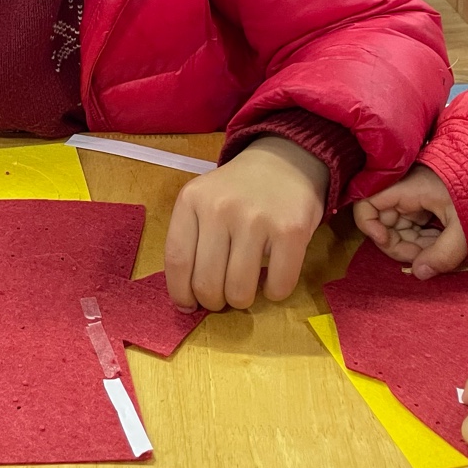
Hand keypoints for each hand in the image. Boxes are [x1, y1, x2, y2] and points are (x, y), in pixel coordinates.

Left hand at [164, 136, 326, 310]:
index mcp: (192, 200)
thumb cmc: (238, 191)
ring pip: (240, 291)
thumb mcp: (203, 201)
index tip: (188, 305)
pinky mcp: (290, 231)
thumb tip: (187, 300)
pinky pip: (278, 285)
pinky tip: (272, 277)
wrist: (285, 161)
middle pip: (207, 283)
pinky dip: (274, 292)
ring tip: (246, 287)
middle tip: (223, 296)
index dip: (180, 293)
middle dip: (214, 302)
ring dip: (242, 300)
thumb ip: (191, 240)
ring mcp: (256, 219)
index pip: (177, 261)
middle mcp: (220, 208)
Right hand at [352, 164, 467, 279]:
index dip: (369, 225)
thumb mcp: (465, 229)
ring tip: (436, 253)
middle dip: (397, 244)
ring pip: (399, 226)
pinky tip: (441, 245)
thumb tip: (420, 274)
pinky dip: (423, 239)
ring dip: (412, 245)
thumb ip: (442, 255)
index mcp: (407, 187)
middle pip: (383, 220)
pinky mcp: (427, 203)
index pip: (366, 202)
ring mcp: (416, 197)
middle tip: (421, 259)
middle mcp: (406, 190)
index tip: (385, 241)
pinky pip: (414, 224)